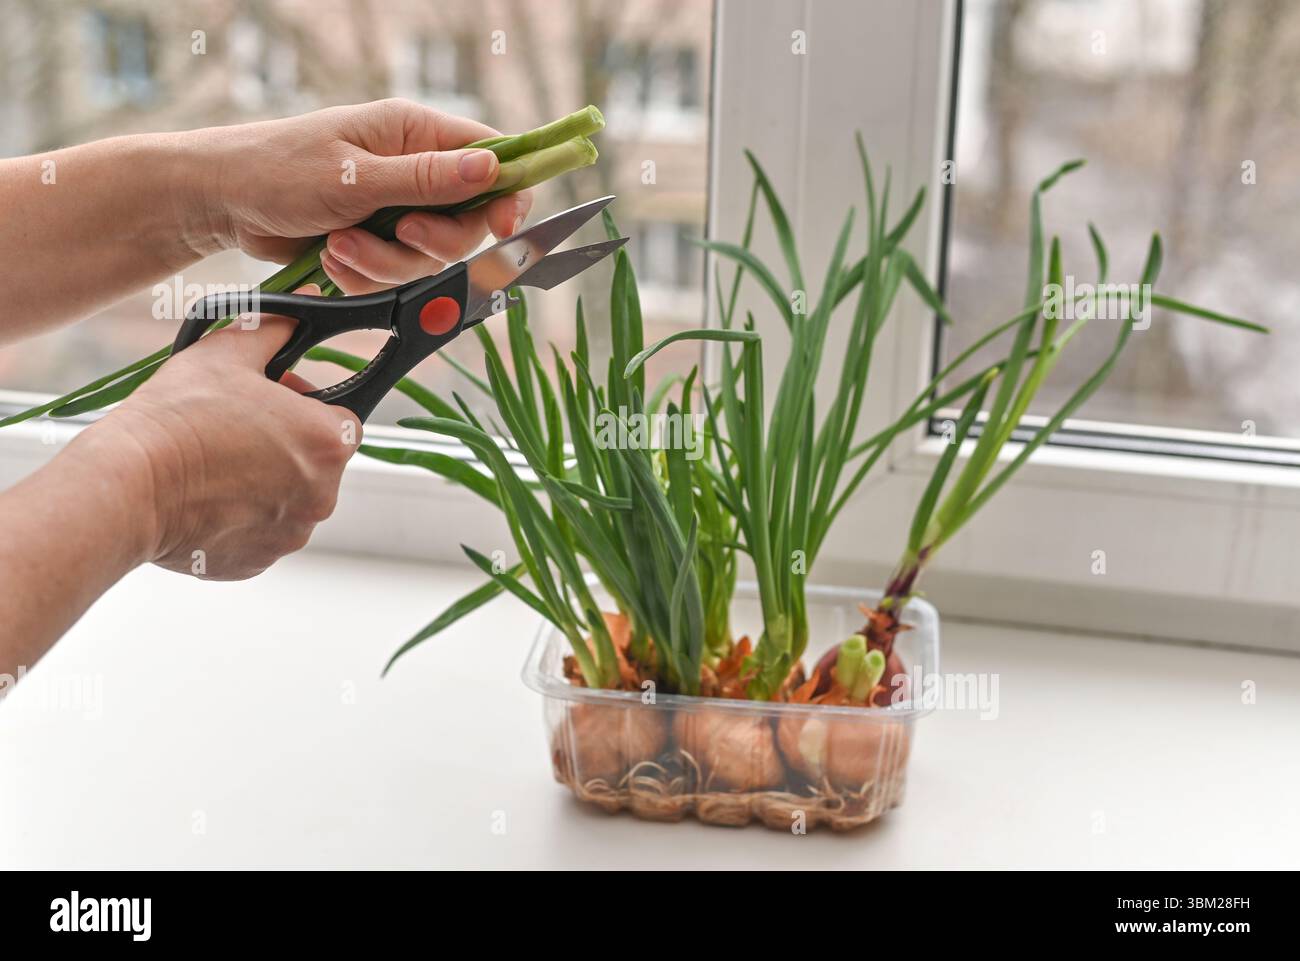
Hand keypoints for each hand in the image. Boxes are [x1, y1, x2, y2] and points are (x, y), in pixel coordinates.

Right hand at [81, 286, 358, 579]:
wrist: (129, 487)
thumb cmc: (180, 418)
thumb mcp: (229, 352)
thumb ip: (277, 327)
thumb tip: (305, 305)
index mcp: (329, 442)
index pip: (342, 417)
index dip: (307, 404)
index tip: (273, 398)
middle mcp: (323, 494)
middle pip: (316, 461)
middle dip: (285, 442)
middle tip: (235, 426)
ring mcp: (291, 534)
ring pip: (288, 498)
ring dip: (263, 480)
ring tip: (214, 462)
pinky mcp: (259, 561)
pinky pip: (260, 531)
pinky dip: (240, 515)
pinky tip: (205, 496)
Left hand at [196, 99, 533, 293]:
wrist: (222, 201)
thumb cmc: (278, 169)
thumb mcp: (355, 175)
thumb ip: (426, 178)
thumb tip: (490, 168)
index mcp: (415, 134)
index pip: (491, 157)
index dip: (506, 193)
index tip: (501, 225)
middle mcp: (413, 170)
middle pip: (466, 223)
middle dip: (431, 242)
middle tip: (398, 232)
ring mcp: (395, 210)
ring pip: (427, 259)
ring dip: (384, 263)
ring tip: (341, 245)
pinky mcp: (375, 244)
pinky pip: (395, 278)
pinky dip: (364, 276)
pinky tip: (331, 257)